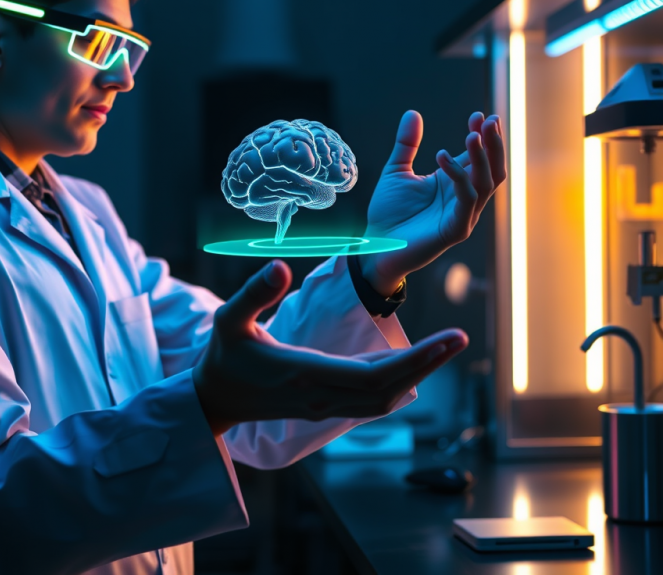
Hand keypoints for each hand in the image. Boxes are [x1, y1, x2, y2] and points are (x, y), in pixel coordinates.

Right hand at [193, 260, 467, 435]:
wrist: (213, 400)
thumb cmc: (223, 357)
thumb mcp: (228, 320)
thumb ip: (254, 293)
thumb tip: (281, 265)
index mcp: (304, 373)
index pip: (372, 373)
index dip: (415, 358)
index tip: (448, 338)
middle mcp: (321, 396)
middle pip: (388, 389)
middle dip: (427, 365)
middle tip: (459, 338)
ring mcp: (324, 407)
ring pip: (382, 400)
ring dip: (416, 376)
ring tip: (443, 349)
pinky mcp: (324, 408)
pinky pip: (370, 401)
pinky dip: (396, 384)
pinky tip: (411, 366)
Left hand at [361, 111, 505, 295]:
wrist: (375, 244)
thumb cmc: (388, 213)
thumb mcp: (396, 171)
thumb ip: (407, 144)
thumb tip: (412, 113)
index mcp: (454, 184)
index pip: (478, 157)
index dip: (482, 136)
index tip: (478, 115)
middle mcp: (464, 199)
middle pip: (492, 169)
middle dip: (493, 144)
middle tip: (488, 120)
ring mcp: (463, 215)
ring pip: (485, 183)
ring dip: (481, 158)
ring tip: (471, 135)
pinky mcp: (456, 230)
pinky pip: (466, 200)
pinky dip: (459, 177)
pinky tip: (442, 157)